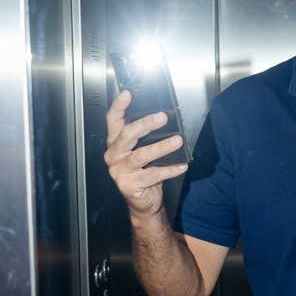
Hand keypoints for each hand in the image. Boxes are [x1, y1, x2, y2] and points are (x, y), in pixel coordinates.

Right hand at [104, 90, 187, 218]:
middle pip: (127, 135)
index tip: (128, 94)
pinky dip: (170, 169)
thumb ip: (145, 137)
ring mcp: (119, 171)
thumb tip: (164, 118)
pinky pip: (152, 174)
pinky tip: (182, 165)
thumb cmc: (144, 172)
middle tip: (163, 117)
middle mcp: (114, 155)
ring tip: (177, 141)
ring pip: (141, 155)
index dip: (119, 106)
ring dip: (161, 147)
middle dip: (145, 124)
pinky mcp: (129, 185)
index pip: (113, 121)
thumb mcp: (142, 151)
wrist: (144, 202)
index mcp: (115, 143)